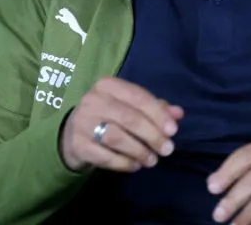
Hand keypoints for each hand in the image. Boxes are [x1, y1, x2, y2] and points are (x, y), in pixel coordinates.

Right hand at [59, 76, 183, 172]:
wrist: (72, 134)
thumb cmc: (108, 116)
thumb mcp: (130, 106)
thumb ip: (155, 108)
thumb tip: (178, 114)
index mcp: (108, 85)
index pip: (138, 97)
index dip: (158, 114)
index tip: (173, 131)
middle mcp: (92, 100)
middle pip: (129, 118)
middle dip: (153, 136)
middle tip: (167, 150)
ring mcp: (82, 122)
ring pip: (117, 138)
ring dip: (140, 151)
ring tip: (152, 160)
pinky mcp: (78, 145)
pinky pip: (105, 157)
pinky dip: (124, 163)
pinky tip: (135, 165)